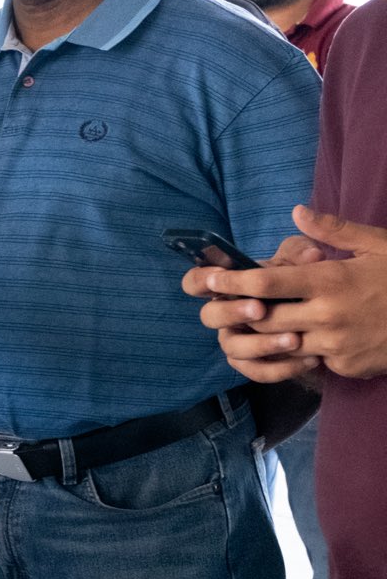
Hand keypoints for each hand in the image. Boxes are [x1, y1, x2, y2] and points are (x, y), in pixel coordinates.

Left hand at [205, 208, 386, 379]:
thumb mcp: (378, 244)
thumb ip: (334, 230)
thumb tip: (296, 211)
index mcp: (331, 281)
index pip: (266, 282)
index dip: (231, 280)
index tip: (207, 279)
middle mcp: (327, 316)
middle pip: (263, 317)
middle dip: (243, 311)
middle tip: (230, 303)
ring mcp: (336, 345)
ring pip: (282, 342)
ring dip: (269, 333)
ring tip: (262, 320)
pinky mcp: (346, 366)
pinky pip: (311, 360)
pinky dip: (303, 349)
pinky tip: (305, 337)